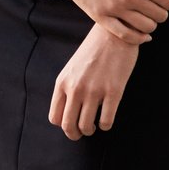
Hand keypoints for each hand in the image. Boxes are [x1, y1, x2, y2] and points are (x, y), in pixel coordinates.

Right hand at [46, 0, 168, 44]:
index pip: (167, 1)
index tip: (163, 1)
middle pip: (160, 16)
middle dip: (160, 14)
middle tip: (152, 10)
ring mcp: (114, 8)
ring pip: (146, 27)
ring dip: (151, 26)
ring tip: (145, 19)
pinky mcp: (100, 17)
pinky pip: (126, 35)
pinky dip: (138, 38)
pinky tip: (142, 35)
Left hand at [49, 25, 140, 139]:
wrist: (113, 35)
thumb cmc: (93, 52)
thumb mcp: (72, 68)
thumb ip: (68, 88)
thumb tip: (68, 112)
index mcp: (62, 83)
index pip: (54, 117)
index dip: (63, 125)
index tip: (71, 123)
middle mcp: (75, 88)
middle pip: (68, 126)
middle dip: (75, 134)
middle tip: (82, 133)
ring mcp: (94, 91)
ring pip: (87, 126)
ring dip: (91, 130)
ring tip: (95, 125)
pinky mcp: (113, 92)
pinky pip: (107, 121)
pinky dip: (106, 125)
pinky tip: (107, 120)